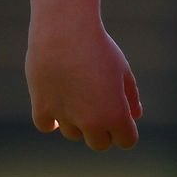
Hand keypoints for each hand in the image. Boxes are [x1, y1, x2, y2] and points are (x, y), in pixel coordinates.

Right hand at [26, 21, 143, 149]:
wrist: (65, 33)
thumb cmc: (100, 49)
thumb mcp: (123, 70)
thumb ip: (130, 96)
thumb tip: (134, 116)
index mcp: (115, 114)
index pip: (126, 141)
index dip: (127, 130)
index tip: (124, 117)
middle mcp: (89, 122)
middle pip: (100, 144)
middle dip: (104, 131)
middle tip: (103, 107)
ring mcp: (64, 117)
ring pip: (74, 134)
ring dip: (79, 122)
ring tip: (81, 94)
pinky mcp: (41, 109)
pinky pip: (48, 126)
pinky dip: (54, 120)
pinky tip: (60, 105)